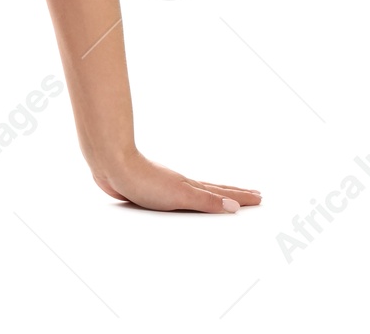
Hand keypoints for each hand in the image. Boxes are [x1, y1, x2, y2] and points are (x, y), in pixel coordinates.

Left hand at [90, 149, 259, 212]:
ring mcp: (166, 185)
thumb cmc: (143, 180)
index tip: (260, 197)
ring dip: (213, 194)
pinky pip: (178, 195)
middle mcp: (181, 184)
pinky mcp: (150, 189)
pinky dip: (189, 197)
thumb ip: (206, 201)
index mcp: (190, 187)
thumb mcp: (180, 195)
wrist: (112, 165)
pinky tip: (182, 197)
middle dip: (234, 193)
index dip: (241, 197)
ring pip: (196, 191)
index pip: (222, 193)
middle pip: (213, 189)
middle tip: (254, 194)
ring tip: (225, 196)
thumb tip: (235, 207)